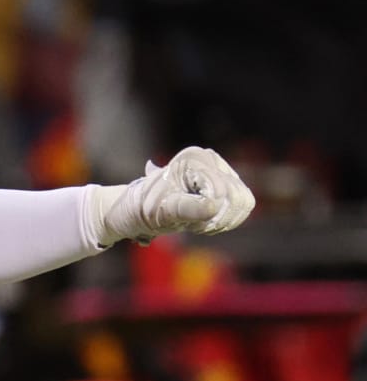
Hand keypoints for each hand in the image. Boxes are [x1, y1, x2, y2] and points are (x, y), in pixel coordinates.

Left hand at [89, 146, 255, 246]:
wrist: (135, 211)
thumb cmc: (143, 209)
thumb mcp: (159, 210)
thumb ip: (185, 208)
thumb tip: (212, 205)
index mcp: (195, 159)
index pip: (222, 193)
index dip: (207, 213)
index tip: (181, 214)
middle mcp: (212, 161)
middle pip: (239, 198)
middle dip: (216, 218)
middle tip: (189, 221)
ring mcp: (222, 172)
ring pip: (244, 203)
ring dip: (221, 220)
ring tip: (195, 220)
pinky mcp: (228, 185)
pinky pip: (242, 208)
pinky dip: (225, 220)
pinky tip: (203, 220)